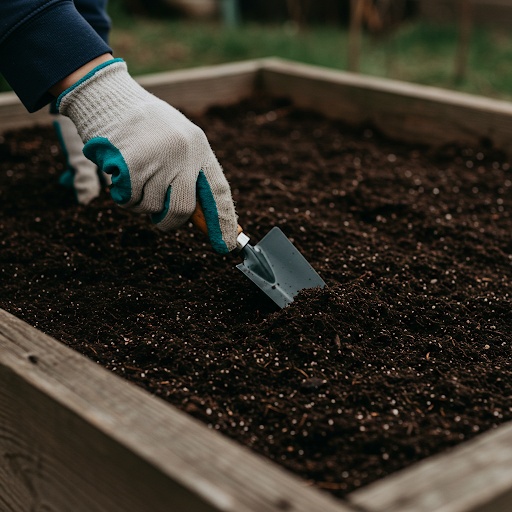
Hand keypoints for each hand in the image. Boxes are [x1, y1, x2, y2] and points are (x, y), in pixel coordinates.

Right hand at [56, 59, 237, 252]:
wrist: (107, 97)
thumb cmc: (144, 127)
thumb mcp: (177, 141)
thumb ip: (188, 174)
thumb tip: (195, 216)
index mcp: (199, 146)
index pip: (218, 190)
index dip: (223, 220)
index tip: (227, 244)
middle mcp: (183, 152)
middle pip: (182, 209)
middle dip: (169, 222)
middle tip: (159, 220)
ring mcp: (158, 157)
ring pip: (150, 207)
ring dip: (139, 203)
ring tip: (133, 176)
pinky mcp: (131, 163)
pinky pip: (129, 200)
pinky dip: (122, 196)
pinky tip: (119, 173)